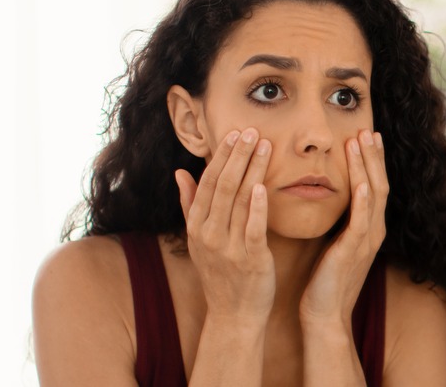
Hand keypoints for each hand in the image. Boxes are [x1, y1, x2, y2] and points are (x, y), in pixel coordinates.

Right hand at [175, 128, 275, 321]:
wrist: (234, 315)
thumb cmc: (220, 273)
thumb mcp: (199, 240)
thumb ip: (190, 204)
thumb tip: (180, 172)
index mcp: (197, 226)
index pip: (208, 182)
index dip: (222, 156)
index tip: (234, 133)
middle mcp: (209, 234)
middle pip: (224, 186)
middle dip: (238, 155)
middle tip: (252, 130)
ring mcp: (229, 247)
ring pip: (240, 200)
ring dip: (252, 170)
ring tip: (264, 146)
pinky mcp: (250, 259)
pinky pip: (252, 228)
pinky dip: (257, 207)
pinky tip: (263, 186)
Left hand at [299, 129, 388, 325]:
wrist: (324, 315)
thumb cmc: (325, 280)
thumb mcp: (334, 243)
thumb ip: (337, 221)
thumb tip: (326, 197)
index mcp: (367, 228)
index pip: (373, 186)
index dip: (371, 160)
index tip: (365, 135)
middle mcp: (373, 231)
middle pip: (378, 184)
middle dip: (373, 156)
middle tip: (368, 129)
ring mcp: (366, 241)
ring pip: (372, 195)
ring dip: (368, 167)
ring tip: (362, 141)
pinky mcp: (353, 252)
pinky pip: (361, 221)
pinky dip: (363, 200)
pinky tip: (361, 181)